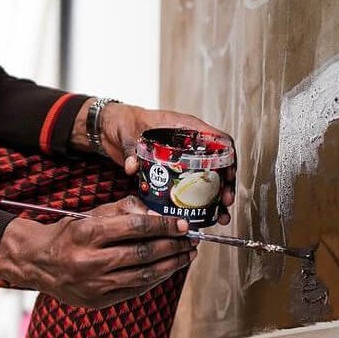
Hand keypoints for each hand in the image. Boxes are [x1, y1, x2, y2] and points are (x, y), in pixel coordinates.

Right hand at [0, 196, 196, 308]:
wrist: (38, 263)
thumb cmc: (67, 235)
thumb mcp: (89, 215)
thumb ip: (122, 211)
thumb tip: (155, 213)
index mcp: (87, 234)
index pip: (136, 228)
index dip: (164, 226)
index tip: (182, 224)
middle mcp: (90, 261)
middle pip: (143, 253)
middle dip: (173, 246)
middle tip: (190, 240)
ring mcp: (94, 285)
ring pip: (144, 275)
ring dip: (171, 265)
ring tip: (185, 255)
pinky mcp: (98, 301)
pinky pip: (135, 290)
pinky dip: (155, 279)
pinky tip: (167, 269)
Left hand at [72, 100, 236, 227]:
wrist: (109, 128)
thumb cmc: (124, 121)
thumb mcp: (129, 133)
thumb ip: (132, 150)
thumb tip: (132, 167)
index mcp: (185, 128)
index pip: (218, 140)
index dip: (228, 158)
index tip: (229, 176)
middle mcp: (188, 144)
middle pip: (218, 164)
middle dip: (225, 184)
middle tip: (226, 202)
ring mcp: (181, 159)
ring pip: (207, 178)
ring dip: (215, 197)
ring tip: (219, 215)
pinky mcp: (171, 172)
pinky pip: (189, 187)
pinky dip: (195, 201)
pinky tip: (198, 215)